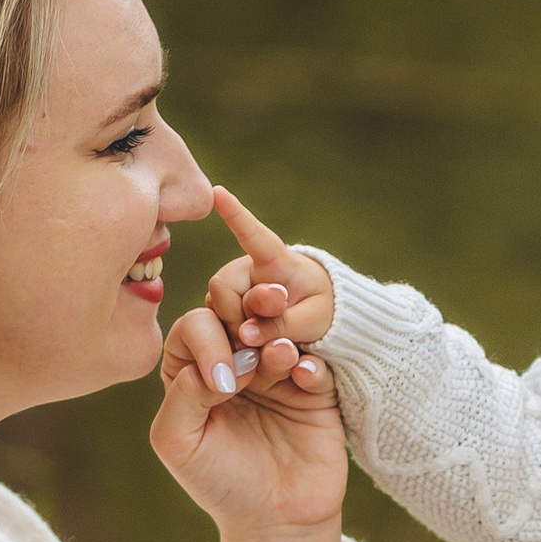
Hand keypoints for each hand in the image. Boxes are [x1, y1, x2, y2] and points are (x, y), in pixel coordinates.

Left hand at [153, 190, 349, 541]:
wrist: (275, 521)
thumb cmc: (219, 482)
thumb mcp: (179, 442)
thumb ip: (182, 396)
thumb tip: (215, 361)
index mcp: (194, 369)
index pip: (195, 326)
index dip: (206, 339)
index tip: (220, 384)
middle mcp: (235, 362)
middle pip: (240, 313)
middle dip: (247, 311)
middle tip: (254, 331)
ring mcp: (277, 372)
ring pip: (280, 330)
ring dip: (279, 334)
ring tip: (279, 357)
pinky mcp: (315, 388)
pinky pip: (317, 360)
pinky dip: (311, 363)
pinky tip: (305, 378)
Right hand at [203, 190, 336, 382]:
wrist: (321, 320)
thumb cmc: (323, 311)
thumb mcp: (313, 321)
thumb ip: (282, 327)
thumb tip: (244, 336)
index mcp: (276, 261)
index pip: (255, 237)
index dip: (237, 216)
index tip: (218, 191)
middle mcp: (249, 270)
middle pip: (223, 289)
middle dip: (239, 316)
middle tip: (263, 336)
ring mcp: (236, 290)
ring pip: (217, 310)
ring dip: (237, 331)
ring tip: (263, 342)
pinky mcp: (229, 309)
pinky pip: (217, 324)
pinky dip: (232, 340)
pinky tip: (248, 349)